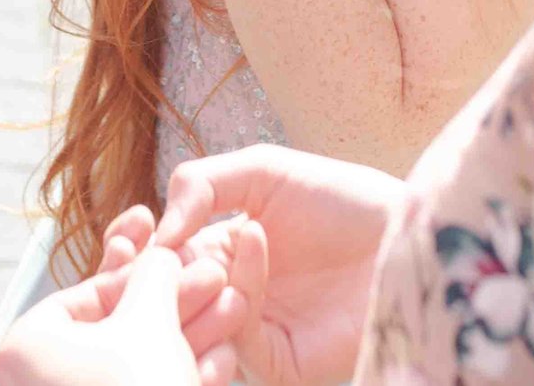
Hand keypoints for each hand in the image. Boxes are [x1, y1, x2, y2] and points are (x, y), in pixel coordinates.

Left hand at [0, 244, 247, 385]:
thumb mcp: (150, 320)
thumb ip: (154, 276)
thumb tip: (158, 256)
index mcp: (26, 348)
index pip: (89, 294)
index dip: (147, 273)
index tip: (187, 262)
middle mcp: (40, 383)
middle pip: (121, 329)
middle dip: (179, 305)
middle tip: (220, 283)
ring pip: (140, 365)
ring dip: (192, 337)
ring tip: (236, 313)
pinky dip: (183, 379)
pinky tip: (224, 362)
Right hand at [152, 145, 407, 385]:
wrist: (410, 232)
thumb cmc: (344, 198)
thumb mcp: (265, 171)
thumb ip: (202, 185)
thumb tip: (158, 228)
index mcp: (218, 254)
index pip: (159, 265)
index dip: (135, 254)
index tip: (124, 234)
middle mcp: (231, 297)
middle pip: (167, 304)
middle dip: (145, 283)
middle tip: (137, 256)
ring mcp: (256, 333)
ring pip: (198, 326)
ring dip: (189, 288)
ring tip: (199, 245)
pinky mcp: (282, 362)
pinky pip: (243, 340)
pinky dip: (240, 291)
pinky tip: (253, 244)